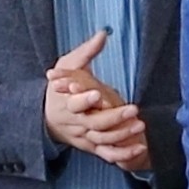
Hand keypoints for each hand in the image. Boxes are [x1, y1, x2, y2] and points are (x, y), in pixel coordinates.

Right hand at [44, 29, 150, 174]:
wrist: (48, 118)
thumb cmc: (61, 88)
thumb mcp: (68, 66)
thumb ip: (86, 52)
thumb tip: (103, 33)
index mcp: (67, 103)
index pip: (74, 103)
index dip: (84, 99)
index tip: (97, 93)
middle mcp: (76, 123)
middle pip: (94, 123)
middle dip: (113, 117)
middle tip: (133, 109)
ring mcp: (85, 137)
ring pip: (103, 139)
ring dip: (122, 134)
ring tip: (140, 125)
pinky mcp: (93, 147)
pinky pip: (108, 154)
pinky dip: (123, 154)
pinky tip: (139, 148)